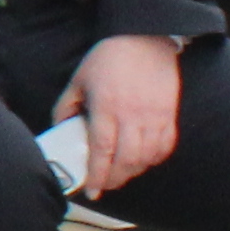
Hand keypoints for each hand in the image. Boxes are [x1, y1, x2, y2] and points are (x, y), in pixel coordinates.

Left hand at [61, 32, 184, 194]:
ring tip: (121, 174)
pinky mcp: (170, 114)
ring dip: (133, 172)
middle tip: (104, 185)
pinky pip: (165, 146)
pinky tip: (142, 160)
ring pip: (147, 157)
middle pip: (126, 160)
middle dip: (114, 179)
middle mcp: (132, 115)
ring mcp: (154, 116)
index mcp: (106, 107)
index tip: (92, 191)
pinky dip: (154, 159)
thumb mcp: (78, 81)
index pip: (102, 150)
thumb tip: (59, 130)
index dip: (97, 175)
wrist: (143, 39)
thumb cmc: (107, 59)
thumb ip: (66, 107)